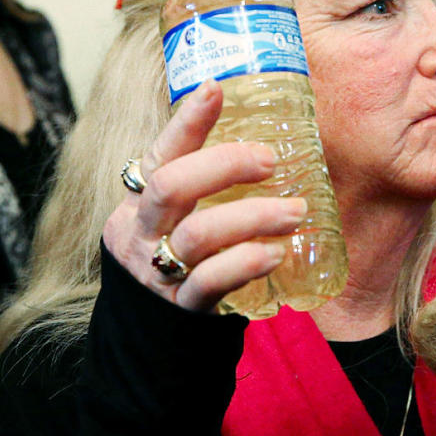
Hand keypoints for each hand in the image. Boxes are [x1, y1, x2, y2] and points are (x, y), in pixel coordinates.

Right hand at [102, 79, 305, 311]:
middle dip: (223, 165)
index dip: (186, 121)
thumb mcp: (180, 222)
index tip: (215, 87)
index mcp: (139, 204)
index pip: (160, 154)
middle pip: (170, 187)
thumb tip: (270, 144)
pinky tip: (275, 253)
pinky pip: (210, 282)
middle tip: (270, 159)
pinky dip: (245, 263)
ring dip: (252, 216)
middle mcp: (140, 234)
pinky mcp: (181, 309)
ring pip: (196, 235)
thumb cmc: (181, 267)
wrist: (152, 348)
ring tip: (297, 211)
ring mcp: (157, 273)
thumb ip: (206, 190)